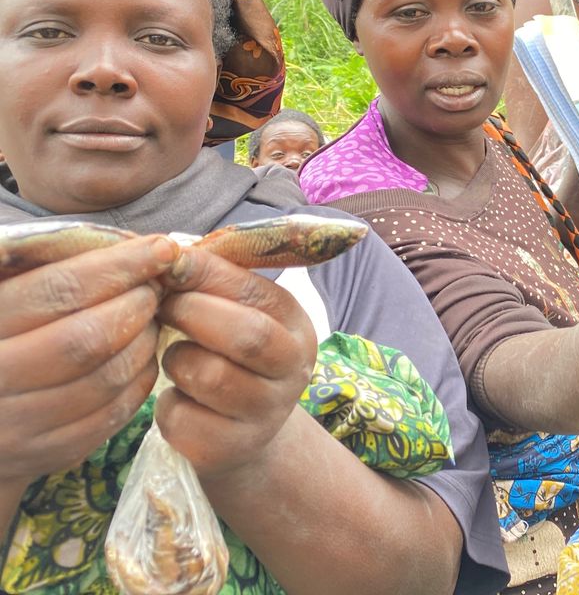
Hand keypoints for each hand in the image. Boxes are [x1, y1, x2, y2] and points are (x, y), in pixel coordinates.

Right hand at [0, 236, 175, 487]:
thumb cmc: (2, 333)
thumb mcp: (7, 293)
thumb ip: (47, 267)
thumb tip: (127, 242)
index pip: (58, 290)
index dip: (119, 266)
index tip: (162, 248)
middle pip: (87, 338)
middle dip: (136, 305)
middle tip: (157, 287)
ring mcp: (16, 424)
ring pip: (105, 379)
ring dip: (144, 342)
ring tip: (151, 318)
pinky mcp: (46, 453)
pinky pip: (111, 415)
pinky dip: (139, 381)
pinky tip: (144, 357)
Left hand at [153, 247, 316, 479]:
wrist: (243, 435)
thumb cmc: (230, 358)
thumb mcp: (237, 315)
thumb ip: (215, 282)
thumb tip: (168, 248)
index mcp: (297, 327)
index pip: (255, 291)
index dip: (205, 272)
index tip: (168, 262)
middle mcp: (293, 372)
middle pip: (246, 335)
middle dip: (192, 312)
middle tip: (163, 307)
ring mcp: (265, 415)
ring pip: (209, 376)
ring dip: (177, 360)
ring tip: (177, 359)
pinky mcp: (228, 449)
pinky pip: (181, 418)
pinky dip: (167, 404)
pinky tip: (180, 400)